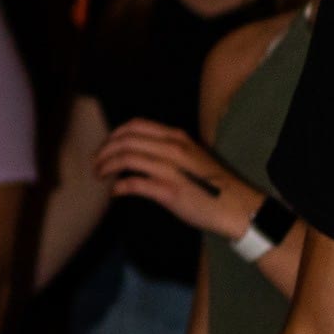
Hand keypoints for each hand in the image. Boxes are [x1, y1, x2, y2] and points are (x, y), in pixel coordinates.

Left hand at [94, 121, 256, 236]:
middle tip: (96, 164)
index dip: (114, 135)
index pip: (135, 126)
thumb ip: (168, 150)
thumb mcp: (192, 156)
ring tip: (100, 176)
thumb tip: (141, 152)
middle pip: (125, 140)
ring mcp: (170, 169)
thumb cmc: (214, 184)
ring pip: (125, 158)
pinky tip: (115, 192)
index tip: (106, 147)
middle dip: (104, 151)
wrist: (237, 207)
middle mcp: (172, 148)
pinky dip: (119, 187)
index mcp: (177, 137)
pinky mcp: (168, 191)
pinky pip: (134, 184)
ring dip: (106, 167)